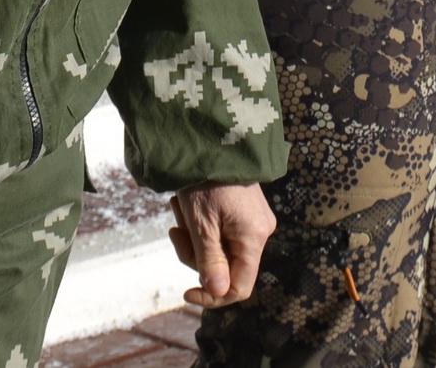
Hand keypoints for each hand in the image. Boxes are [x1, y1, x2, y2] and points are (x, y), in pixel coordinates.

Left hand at [168, 181, 272, 308]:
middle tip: (174, 230)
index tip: (186, 292)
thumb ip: (210, 261)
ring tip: (179, 207)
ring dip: (195, 236)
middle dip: (196, 253)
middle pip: (227, 266)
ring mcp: (254, 219)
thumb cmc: (205, 181)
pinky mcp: (246, 210)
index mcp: (254, 237)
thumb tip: (219, 293)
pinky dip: (202, 224)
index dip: (213, 296)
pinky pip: (223, 230)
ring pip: (221, 248)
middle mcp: (260, 230)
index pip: (240, 286)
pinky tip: (187, 205)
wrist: (212, 138)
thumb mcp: (201, 225)